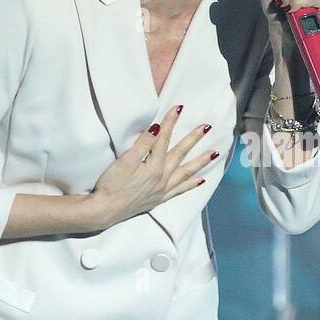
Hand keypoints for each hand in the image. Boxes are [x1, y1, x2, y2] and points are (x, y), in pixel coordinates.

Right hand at [88, 105, 218, 227]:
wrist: (105, 211)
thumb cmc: (111, 185)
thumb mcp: (125, 161)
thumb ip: (143, 144)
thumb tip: (157, 128)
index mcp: (154, 167)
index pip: (164, 139)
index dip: (171, 122)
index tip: (179, 108)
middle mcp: (162, 178)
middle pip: (180, 154)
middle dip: (193, 139)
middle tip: (207, 127)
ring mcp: (162, 190)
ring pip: (186, 172)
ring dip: (200, 162)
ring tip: (214, 153)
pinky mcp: (158, 199)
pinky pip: (180, 190)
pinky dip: (191, 184)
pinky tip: (200, 180)